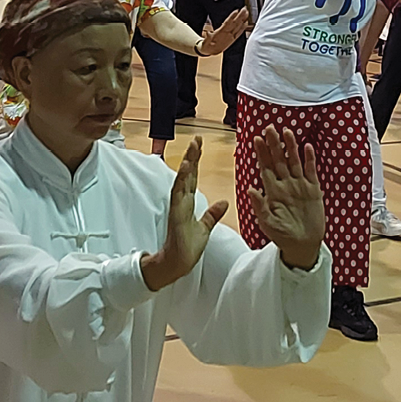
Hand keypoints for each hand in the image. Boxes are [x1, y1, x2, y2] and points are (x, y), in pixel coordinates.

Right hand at [141, 137, 228, 290]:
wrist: (177, 263)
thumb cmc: (188, 247)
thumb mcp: (205, 228)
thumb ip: (212, 214)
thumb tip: (224, 202)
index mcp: (188, 203)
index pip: (194, 178)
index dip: (197, 162)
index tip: (200, 146)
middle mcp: (182, 201)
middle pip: (188, 174)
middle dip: (193, 156)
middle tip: (197, 138)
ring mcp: (178, 206)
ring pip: (183, 180)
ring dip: (188, 164)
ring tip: (193, 148)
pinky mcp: (177, 214)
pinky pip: (179, 194)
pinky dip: (183, 180)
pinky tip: (187, 168)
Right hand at [196, 8, 249, 55]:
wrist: (212, 50)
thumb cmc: (208, 43)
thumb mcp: (206, 39)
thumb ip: (207, 36)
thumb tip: (208, 33)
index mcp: (221, 34)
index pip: (227, 23)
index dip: (232, 17)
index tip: (236, 11)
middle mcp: (228, 35)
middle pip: (235, 24)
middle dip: (240, 16)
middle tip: (244, 9)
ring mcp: (232, 36)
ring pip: (239, 27)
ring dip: (243, 19)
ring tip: (246, 13)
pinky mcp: (234, 38)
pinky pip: (240, 32)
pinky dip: (243, 27)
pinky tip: (246, 22)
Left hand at [249, 126, 324, 268]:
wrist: (302, 245)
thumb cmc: (282, 235)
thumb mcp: (267, 223)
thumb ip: (259, 206)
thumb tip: (251, 189)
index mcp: (272, 191)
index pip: (265, 168)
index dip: (261, 153)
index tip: (256, 139)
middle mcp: (285, 185)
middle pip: (278, 160)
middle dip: (274, 144)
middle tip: (269, 128)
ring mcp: (299, 186)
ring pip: (294, 162)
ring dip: (291, 147)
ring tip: (287, 132)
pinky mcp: (313, 191)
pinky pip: (311, 172)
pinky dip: (309, 160)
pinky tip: (307, 147)